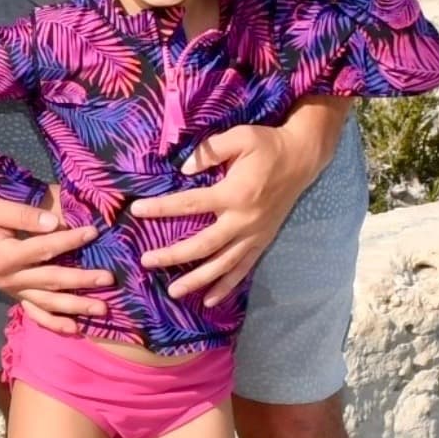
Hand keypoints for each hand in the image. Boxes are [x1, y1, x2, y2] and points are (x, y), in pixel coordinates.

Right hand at [0, 185, 109, 326]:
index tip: (93, 232)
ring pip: (48, 303)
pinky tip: (75, 329)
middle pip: (52, 281)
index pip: (44, 249)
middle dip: (82, 281)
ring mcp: (12, 290)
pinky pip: (35, 313)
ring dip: (76, 307)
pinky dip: (54, 323)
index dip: (69, 240)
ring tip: (102, 308)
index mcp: (4, 257)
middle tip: (108, 278)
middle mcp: (9, 279)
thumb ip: (23, 215)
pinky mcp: (15, 294)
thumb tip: (54, 222)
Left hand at [126, 105, 342, 304]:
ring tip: (174, 291)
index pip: (190, 203)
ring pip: (223, 264)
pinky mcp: (262, 241)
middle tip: (147, 261)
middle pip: (204, 244)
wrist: (302, 159)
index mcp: (234, 193)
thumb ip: (210, 151)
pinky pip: (243, 268)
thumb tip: (184, 169)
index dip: (162, 208)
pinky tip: (209, 300)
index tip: (137, 211)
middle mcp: (244, 219)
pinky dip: (227, 285)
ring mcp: (254, 234)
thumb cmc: (267, 145)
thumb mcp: (239, 137)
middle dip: (174, 255)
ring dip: (198, 280)